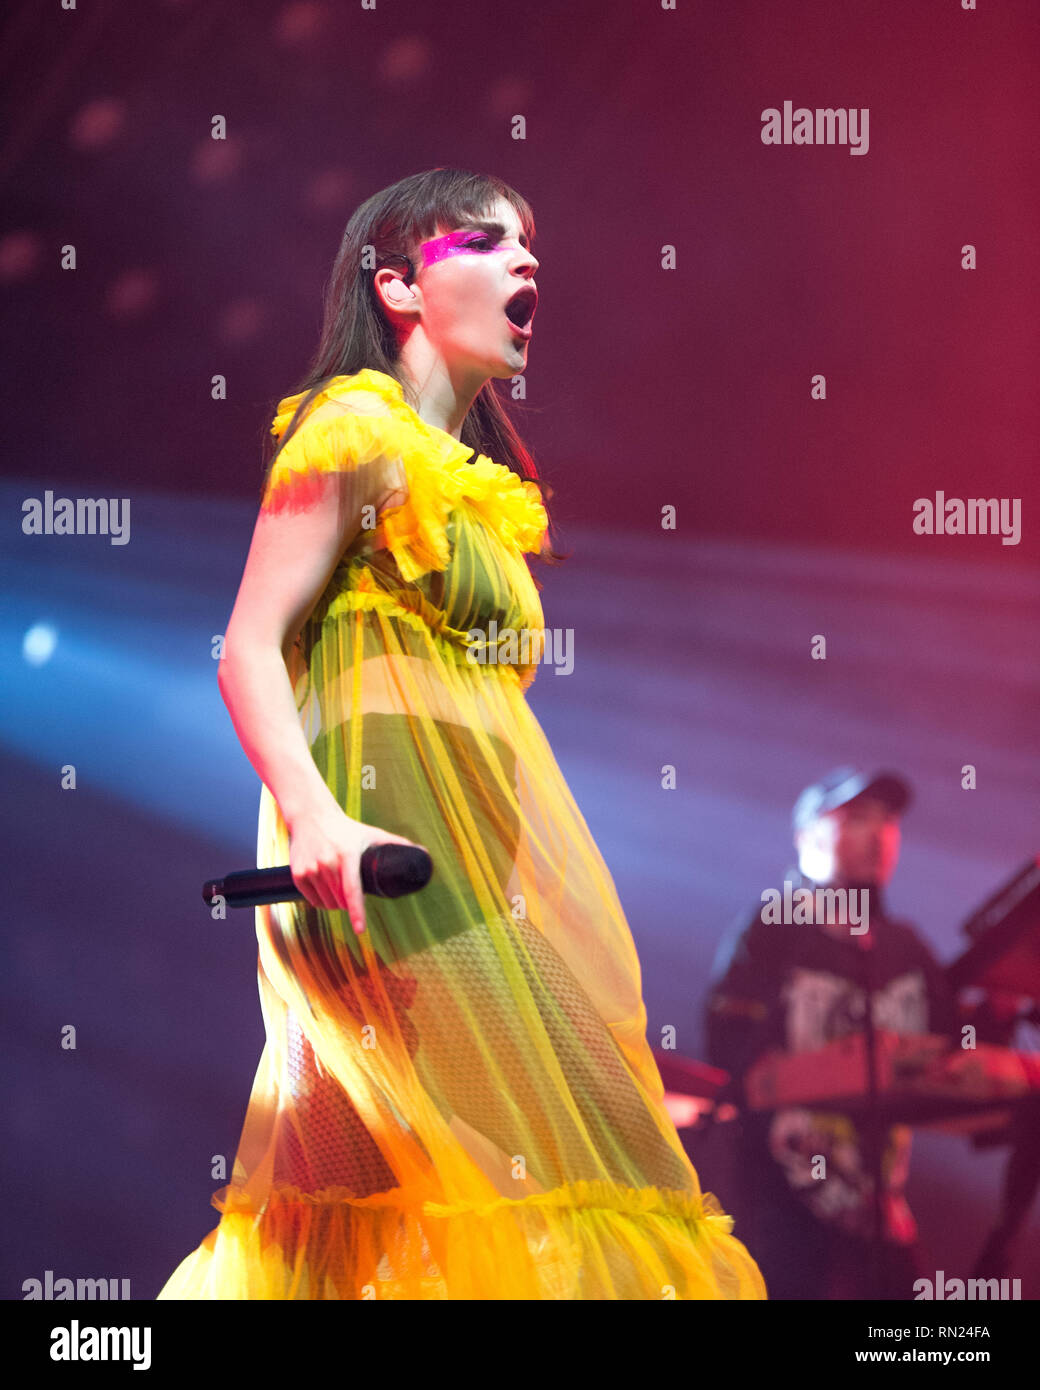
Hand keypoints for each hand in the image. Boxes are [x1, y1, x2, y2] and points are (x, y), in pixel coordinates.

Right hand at [286, 805, 426, 935]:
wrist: (311, 816)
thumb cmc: (346, 828)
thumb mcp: (370, 834)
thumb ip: (396, 844)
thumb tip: (423, 853)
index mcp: (347, 855)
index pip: (352, 890)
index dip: (357, 912)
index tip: (360, 930)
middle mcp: (327, 863)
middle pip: (341, 902)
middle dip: (350, 904)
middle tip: (353, 888)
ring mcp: (310, 869)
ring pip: (327, 904)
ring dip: (336, 904)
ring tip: (338, 886)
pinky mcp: (297, 874)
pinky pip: (312, 900)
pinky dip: (320, 900)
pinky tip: (324, 886)